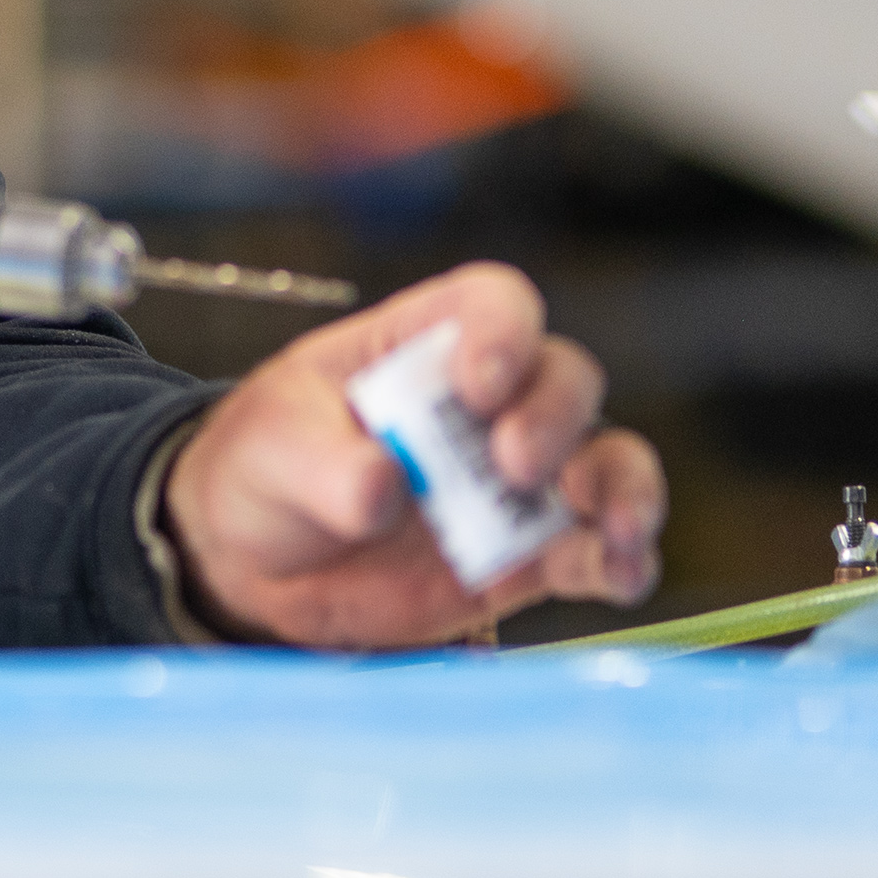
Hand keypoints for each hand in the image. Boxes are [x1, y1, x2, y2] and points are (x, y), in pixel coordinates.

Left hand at [163, 262, 660, 648]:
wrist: (257, 567)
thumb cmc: (266, 472)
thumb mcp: (271, 451)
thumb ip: (326, 466)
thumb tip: (385, 487)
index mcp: (423, 344)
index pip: (490, 305)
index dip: (501, 332)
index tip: (477, 384)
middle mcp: (488, 403)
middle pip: (562, 377)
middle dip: (553, 414)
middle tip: (512, 463)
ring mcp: (516, 481)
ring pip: (605, 459)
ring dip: (618, 486)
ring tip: (607, 523)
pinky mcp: (529, 553)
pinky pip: (596, 549)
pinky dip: (620, 559)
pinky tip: (619, 573)